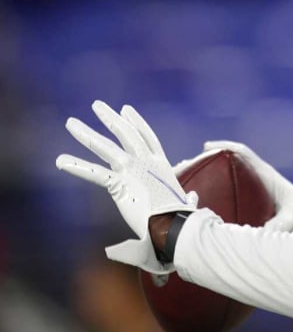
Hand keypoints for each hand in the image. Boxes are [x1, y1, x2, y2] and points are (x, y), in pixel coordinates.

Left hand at [56, 101, 197, 273]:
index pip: (147, 137)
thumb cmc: (181, 219)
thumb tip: (193, 200)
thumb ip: (187, 199)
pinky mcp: (120, 184)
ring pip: (106, 147)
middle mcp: (147, 162)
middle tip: (97, 105)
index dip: (136, 122)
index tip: (125, 109)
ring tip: (70, 123)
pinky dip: (77, 167)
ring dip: (86, 134)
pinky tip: (60, 161)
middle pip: (126, 133)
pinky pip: (94, 173)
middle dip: (110, 118)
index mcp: (162, 165)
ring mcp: (132, 170)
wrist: (174, 226)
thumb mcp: (185, 203)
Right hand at [175, 140, 292, 232]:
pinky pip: (227, 197)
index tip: (208, 147)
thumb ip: (279, 225)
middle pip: (229, 165)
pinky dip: (212, 198)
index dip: (226, 148)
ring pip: (226, 179)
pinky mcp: (251, 207)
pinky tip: (198, 212)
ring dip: (206, 178)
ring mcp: (253, 193)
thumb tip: (260, 236)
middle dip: (206, 162)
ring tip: (184, 180)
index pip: (244, 154)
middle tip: (185, 165)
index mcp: (267, 176)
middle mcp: (257, 181)